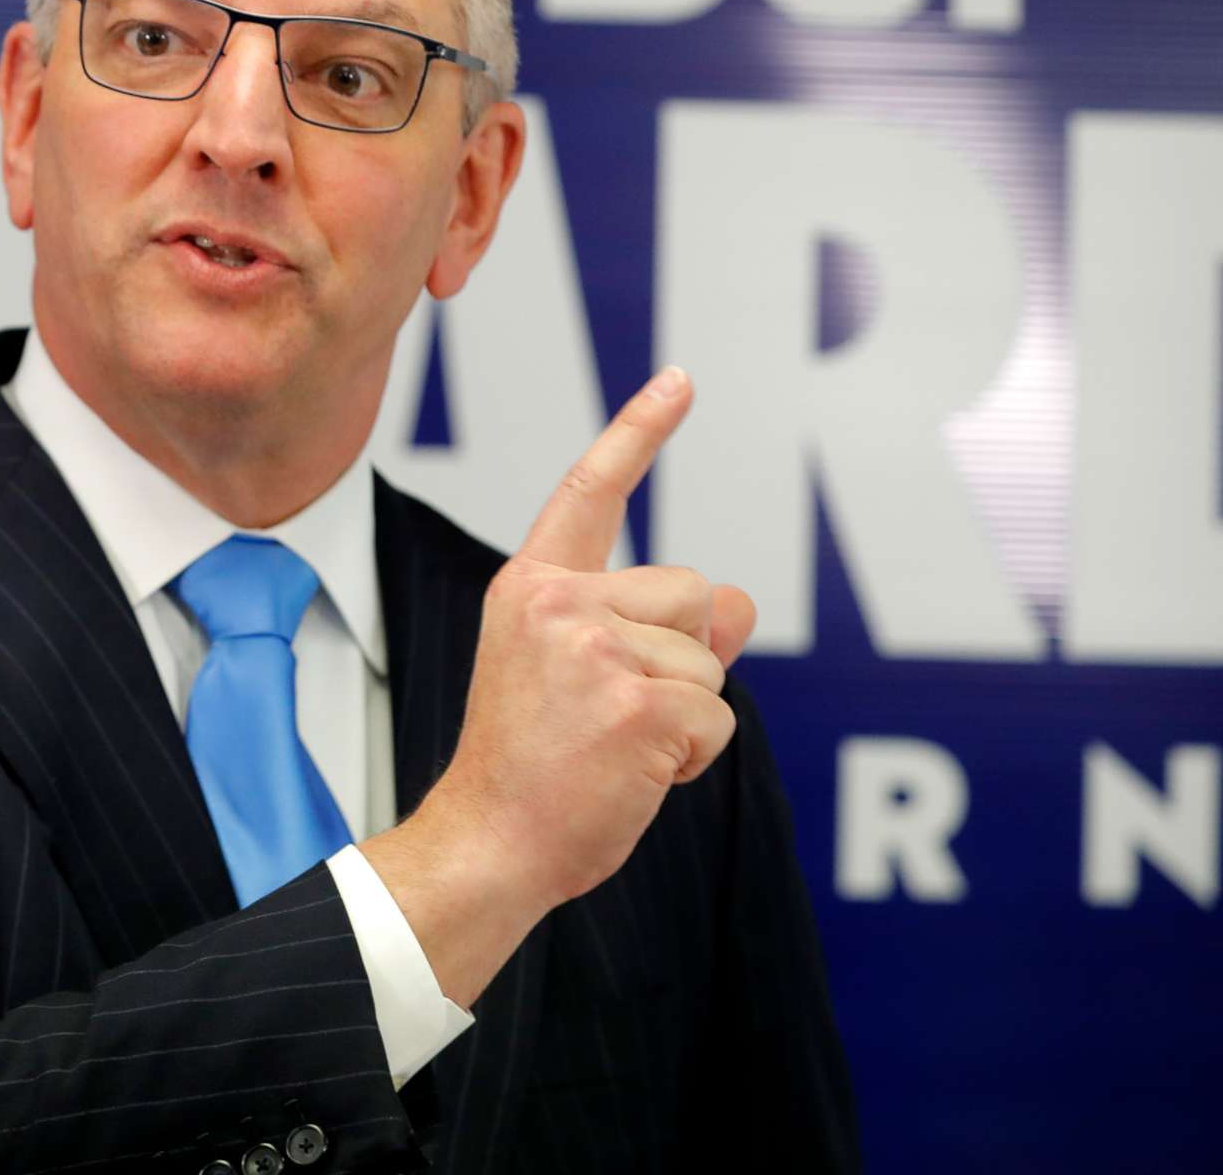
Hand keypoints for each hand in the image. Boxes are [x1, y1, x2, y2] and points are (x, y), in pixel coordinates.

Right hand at [359, 366, 756, 1002]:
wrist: (487, 841)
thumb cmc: (528, 766)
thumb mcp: (574, 674)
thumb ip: (648, 628)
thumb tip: (735, 603)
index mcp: (531, 587)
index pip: (590, 492)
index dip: (639, 433)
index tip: (681, 381)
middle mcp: (561, 603)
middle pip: (692, 594)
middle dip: (682, 658)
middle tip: (608, 717)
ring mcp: (600, 650)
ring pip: (710, 663)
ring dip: (685, 715)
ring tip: (612, 749)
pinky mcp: (641, 704)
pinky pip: (715, 719)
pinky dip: (690, 758)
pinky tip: (630, 774)